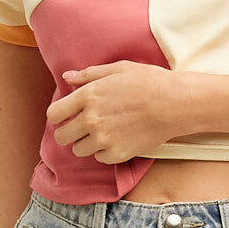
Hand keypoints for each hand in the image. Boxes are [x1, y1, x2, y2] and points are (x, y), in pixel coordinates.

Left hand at [47, 61, 185, 163]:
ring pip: (78, 150)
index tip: (66, 116)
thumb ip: (89, 75)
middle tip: (82, 128)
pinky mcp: (116, 154)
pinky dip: (105, 151)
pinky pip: (99, 158)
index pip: (53, 114)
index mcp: (88, 96)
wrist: (175, 104)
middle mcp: (91, 120)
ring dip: (86, 143)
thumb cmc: (149, 82)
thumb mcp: (118, 69)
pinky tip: (117, 139)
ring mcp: (103, 139)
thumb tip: (67, 78)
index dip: (58, 115)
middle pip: (61, 137)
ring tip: (103, 133)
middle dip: (69, 132)